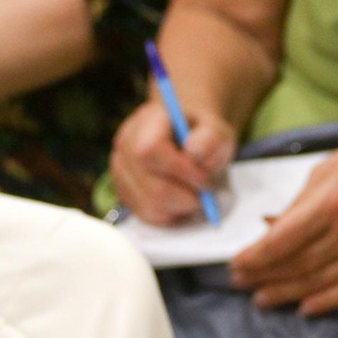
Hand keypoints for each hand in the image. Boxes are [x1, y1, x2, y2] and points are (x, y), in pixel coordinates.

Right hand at [109, 94, 233, 224]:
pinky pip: (147, 215)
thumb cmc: (201, 134)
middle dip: (185, 196)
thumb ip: (211, 138)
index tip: (205, 177)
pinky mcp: (123, 192)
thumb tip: (194, 152)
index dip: (180, 170)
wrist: (187, 137)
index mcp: (146, 121)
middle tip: (205, 192)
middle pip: (150, 186)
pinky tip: (181, 199)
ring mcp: (120, 170)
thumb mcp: (217, 130)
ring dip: (180, 207)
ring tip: (195, 194)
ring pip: (149, 205)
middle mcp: (125, 145)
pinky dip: (171, 214)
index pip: (149, 150)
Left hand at [230, 131, 337, 313]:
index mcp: (331, 201)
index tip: (235, 264)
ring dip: (286, 293)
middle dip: (263, 276)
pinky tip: (303, 308)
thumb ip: (298, 205)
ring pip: (318, 282)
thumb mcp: (326, 171)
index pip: (282, 240)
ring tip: (262, 298)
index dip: (254, 257)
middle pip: (296, 264)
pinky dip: (325, 302)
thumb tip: (269, 230)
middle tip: (240, 282)